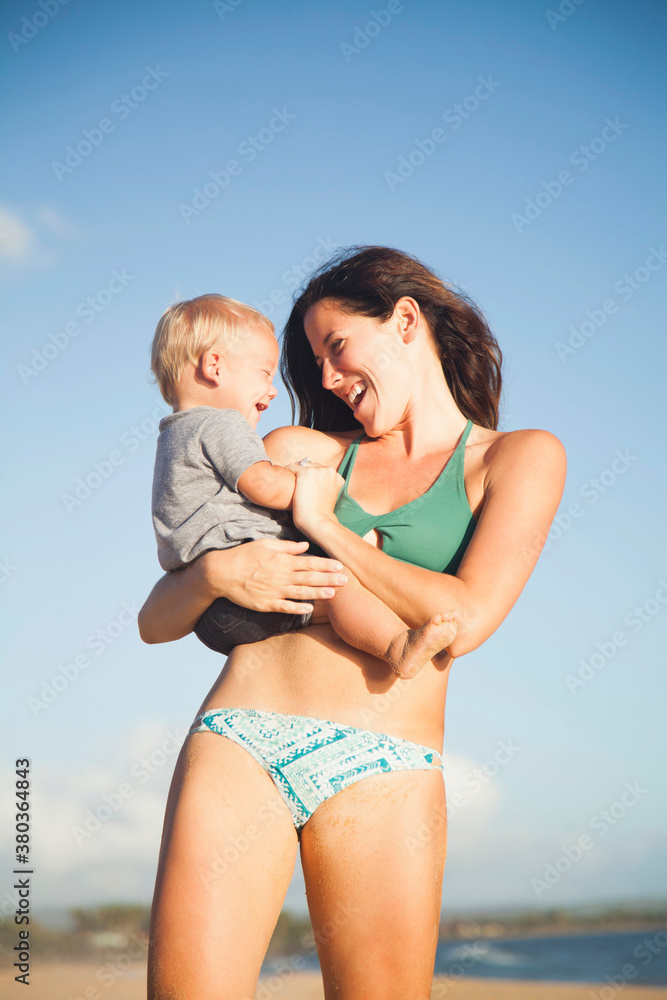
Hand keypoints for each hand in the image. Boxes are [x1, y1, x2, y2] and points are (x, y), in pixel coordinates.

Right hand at [199, 538, 347, 615]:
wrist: (220, 573)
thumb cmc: (243, 556)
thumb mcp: (265, 545)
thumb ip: (287, 547)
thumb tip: (305, 545)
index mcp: (282, 560)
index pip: (309, 562)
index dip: (326, 565)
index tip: (340, 566)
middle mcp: (280, 575)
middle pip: (309, 577)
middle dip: (329, 579)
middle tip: (346, 581)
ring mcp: (274, 591)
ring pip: (301, 592)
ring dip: (318, 593)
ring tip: (333, 593)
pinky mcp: (266, 603)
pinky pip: (285, 607)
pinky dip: (298, 608)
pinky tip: (310, 608)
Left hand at [289, 461, 344, 534]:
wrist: (317, 521)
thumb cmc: (320, 514)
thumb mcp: (328, 497)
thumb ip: (324, 487)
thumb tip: (313, 484)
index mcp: (337, 478)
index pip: (321, 471)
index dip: (311, 476)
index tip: (303, 481)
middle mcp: (329, 471)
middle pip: (312, 465)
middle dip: (304, 471)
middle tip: (294, 480)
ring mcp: (318, 471)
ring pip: (302, 465)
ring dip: (295, 471)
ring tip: (287, 478)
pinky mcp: (306, 473)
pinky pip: (293, 467)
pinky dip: (287, 471)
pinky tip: (282, 478)